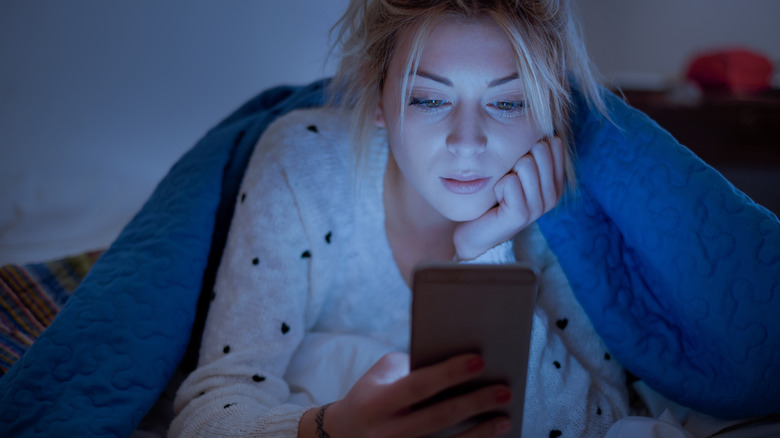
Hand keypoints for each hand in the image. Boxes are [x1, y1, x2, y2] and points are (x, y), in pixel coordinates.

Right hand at [301, 352, 512, 437]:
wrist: (342, 437)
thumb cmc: (370, 397)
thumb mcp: (380, 376)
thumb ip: (412, 366)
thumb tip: (456, 357)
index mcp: (376, 403)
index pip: (418, 386)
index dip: (449, 373)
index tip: (479, 361)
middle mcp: (385, 433)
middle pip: (438, 418)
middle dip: (474, 403)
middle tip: (504, 391)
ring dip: (480, 434)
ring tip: (504, 418)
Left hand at [454, 136, 564, 260]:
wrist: (474, 230)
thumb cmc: (494, 195)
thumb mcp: (514, 168)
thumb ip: (530, 148)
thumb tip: (538, 119)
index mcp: (556, 181)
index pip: (554, 142)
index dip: (528, 145)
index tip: (517, 165)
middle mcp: (553, 194)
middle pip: (540, 149)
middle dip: (516, 158)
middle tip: (507, 179)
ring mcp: (539, 207)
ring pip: (525, 163)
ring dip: (505, 173)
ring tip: (502, 191)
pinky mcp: (522, 216)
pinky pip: (509, 182)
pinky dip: (497, 186)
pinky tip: (497, 200)